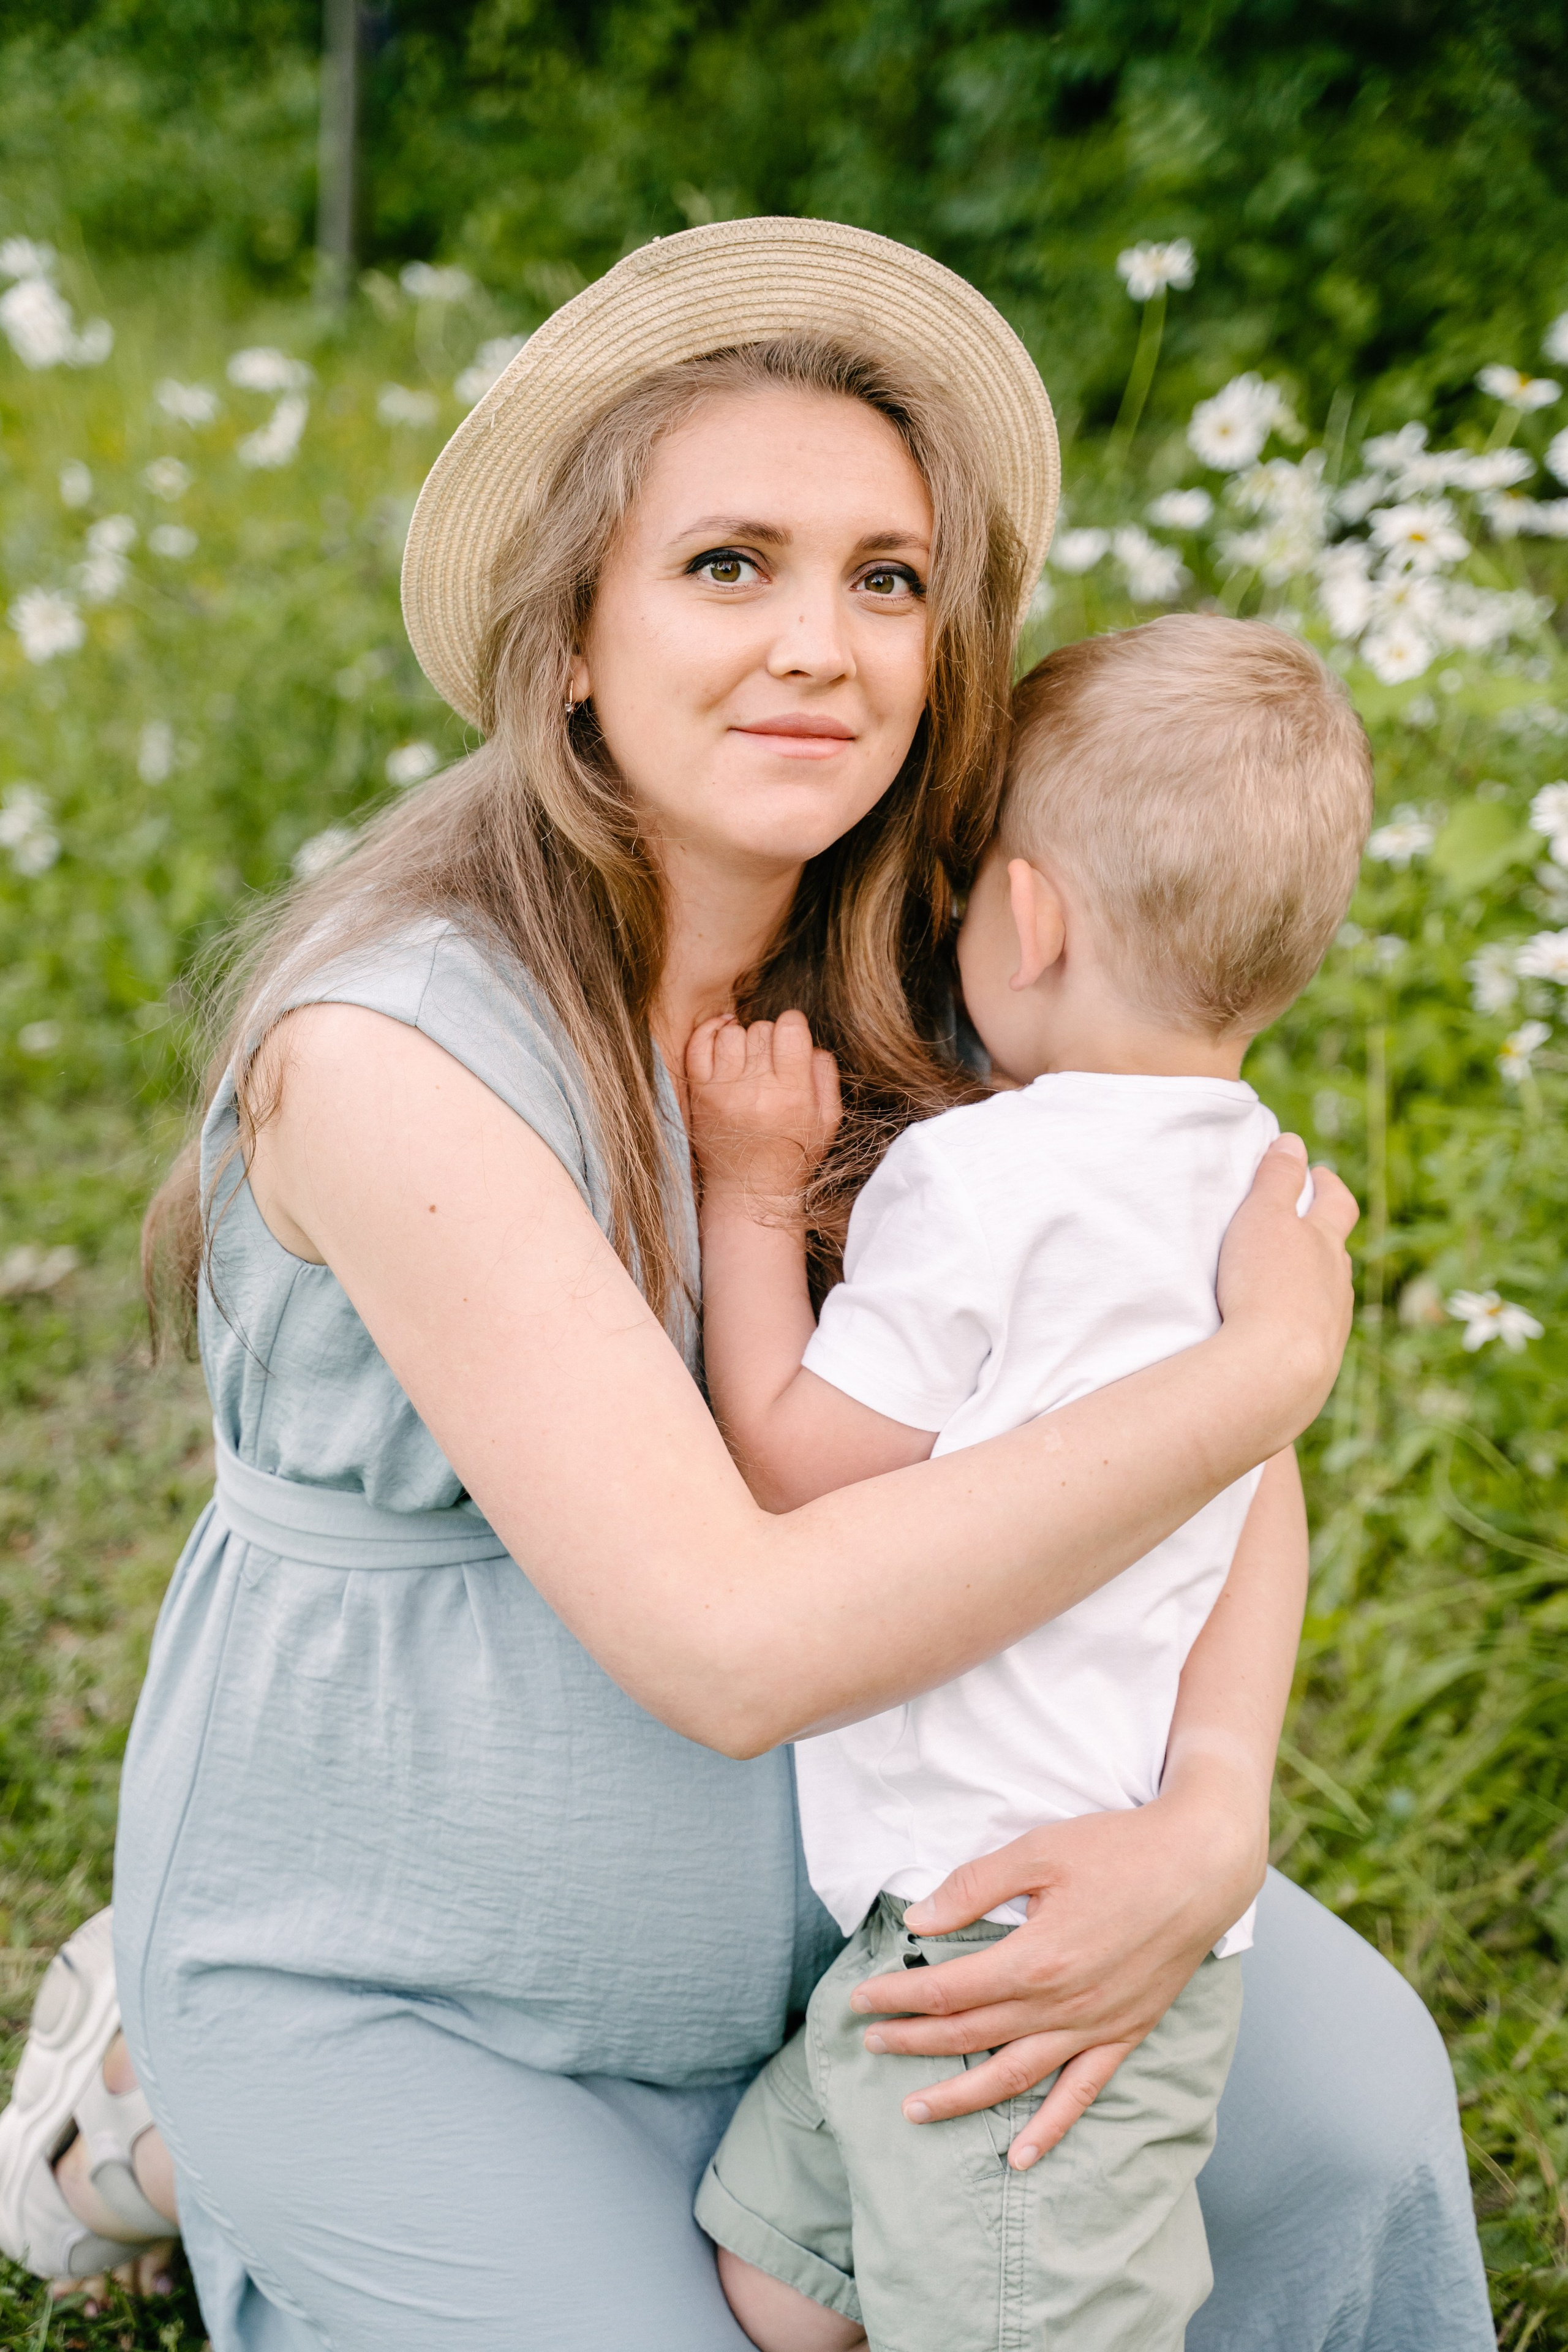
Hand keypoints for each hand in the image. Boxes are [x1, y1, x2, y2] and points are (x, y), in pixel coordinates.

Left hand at [686, 1010, 841, 1208]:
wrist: (749, 1192)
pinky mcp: (699, 1094)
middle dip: (770, 1037)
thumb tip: (808, 1040)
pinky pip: (698, 1044)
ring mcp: (721, 1091)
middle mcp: (754, 1091)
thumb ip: (825, 1075)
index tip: (792, 1037)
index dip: (793, 1025)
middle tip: (772, 1059)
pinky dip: (711, 1032)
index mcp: (791, 1094)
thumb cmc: (793, 1154)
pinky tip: (724, 1037)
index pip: (790, 1029)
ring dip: (743, 1037)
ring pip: (732, 1034)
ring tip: (749, 1056)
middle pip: (761, 1029)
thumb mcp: (827, 1120)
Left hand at [849, 1787, 1261, 2169]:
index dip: (899, 1998)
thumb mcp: (1039, 1850)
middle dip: (913, 2042)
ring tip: (914, 2109)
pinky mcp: (1125, 2035)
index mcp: (1034, 1959)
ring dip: (961, 2097)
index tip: (862, 2000)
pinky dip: (1050, 2131)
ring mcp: (1095, 2027)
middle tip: (870, 2043)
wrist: (1202, 1865)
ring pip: (1014, 2077)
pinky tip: (1021, 2159)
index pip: (948, 1990)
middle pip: (970, 2035)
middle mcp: (1062, 2005)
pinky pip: (1082, 2093)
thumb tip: (919, 1921)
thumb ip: (974, 1887)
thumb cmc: (1120, 1849)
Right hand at [1215, 1135, 1357, 1444]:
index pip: (1337, 1204)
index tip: (1319, 1174)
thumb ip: (1277, 1178)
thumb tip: (1292, 1141)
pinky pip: (1313, 1339)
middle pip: (1338, 1254)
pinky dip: (1300, 1328)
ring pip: (1330, 1298)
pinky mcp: (1317, 1369)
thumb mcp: (1263, 1218)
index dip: (1328, 1186)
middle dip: (1325, 1236)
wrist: (1274, 1372)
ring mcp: (1331, 1329)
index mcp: (1325, 1244)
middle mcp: (1338, 1286)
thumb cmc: (1265, 1287)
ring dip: (1314, 1286)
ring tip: (1291, 1284)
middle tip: (1308, 1226)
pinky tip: (1281, 1337)